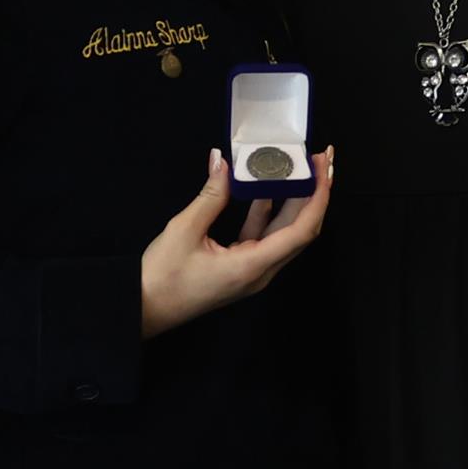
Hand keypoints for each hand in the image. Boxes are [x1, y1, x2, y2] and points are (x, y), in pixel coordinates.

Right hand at [138, 148, 333, 337]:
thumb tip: (224, 161)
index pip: (302, 230)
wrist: (144, 309)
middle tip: (317, 159)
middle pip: (300, 230)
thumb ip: (211, 195)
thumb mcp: (184, 230)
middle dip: (313, 194)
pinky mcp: (240, 268)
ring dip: (291, 201)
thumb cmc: (162, 277)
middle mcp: (260, 272)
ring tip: (296, 168)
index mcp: (253, 266)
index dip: (318, 196)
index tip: (323, 166)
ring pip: (282, 233)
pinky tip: (265, 188)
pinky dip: (267, 212)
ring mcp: (252, 272)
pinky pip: (263, 237)